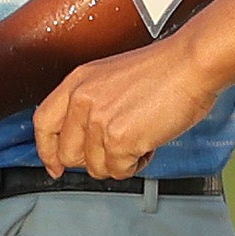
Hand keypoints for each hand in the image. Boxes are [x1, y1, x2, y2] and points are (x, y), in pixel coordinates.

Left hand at [32, 36, 216, 183]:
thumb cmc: (165, 69)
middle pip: (68, 154)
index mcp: (78, 81)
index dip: (47, 149)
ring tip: (140, 138)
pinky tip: (148, 143)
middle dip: (93, 160)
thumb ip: (91, 104)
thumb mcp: (111, 77)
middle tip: (117, 149)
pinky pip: (120, 170)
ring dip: (120, 161)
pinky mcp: (118, 139)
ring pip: (96, 167)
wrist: (191, 64)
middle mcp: (82, 100)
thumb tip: (85, 138)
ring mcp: (98, 121)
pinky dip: (137, 163)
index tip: (54, 164)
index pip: (44, 122)